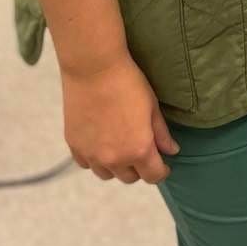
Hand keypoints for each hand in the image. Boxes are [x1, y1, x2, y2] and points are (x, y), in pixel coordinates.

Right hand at [61, 55, 180, 184]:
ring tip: (120, 146)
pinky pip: (86, 163)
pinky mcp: (74, 145)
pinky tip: (100, 142)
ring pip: (107, 174)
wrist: (94, 68)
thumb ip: (161, 133)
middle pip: (130, 178)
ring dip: (116, 166)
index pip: (153, 176)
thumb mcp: (152, 106)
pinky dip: (95, 158)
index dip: (161, 171)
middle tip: (141, 150)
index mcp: (139, 150)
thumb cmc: (128, 82)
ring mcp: (92, 154)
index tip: (162, 164)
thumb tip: (171, 151)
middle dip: (139, 168)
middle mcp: (114, 159)